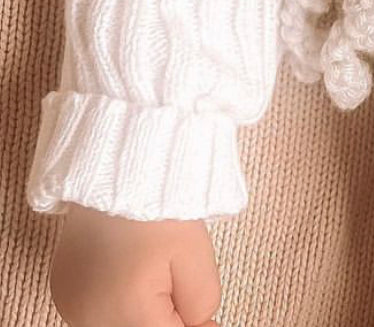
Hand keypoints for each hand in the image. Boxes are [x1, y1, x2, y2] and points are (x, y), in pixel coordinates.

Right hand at [49, 202, 220, 326]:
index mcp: (125, 312)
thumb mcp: (195, 257)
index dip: (192, 324)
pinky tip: (129, 269)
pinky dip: (118, 300)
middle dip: (164, 316)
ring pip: (118, 323)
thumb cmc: (160, 204)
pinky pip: (98, 310)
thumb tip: (200, 326)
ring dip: (140, 310)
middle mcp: (88, 316)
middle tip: (180, 281)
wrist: (120, 165)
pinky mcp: (63, 289)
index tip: (209, 315)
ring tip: (153, 268)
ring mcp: (70, 304)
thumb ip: (200, 305)